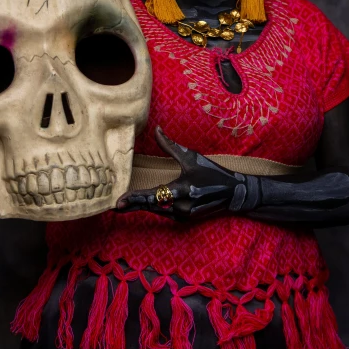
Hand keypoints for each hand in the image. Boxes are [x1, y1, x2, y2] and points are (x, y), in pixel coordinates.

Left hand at [116, 126, 249, 220]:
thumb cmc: (212, 173)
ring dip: (142, 206)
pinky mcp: (185, 219)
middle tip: (115, 206)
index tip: (119, 202)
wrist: (233, 193)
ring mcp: (183, 215)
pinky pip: (164, 212)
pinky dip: (155, 207)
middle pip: (151, 206)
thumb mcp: (191, 157)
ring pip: (156, 210)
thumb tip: (156, 129)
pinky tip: (144, 204)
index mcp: (182, 189)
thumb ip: (170, 145)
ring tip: (125, 205)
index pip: (153, 195)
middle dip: (132, 206)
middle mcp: (182, 206)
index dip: (135, 199)